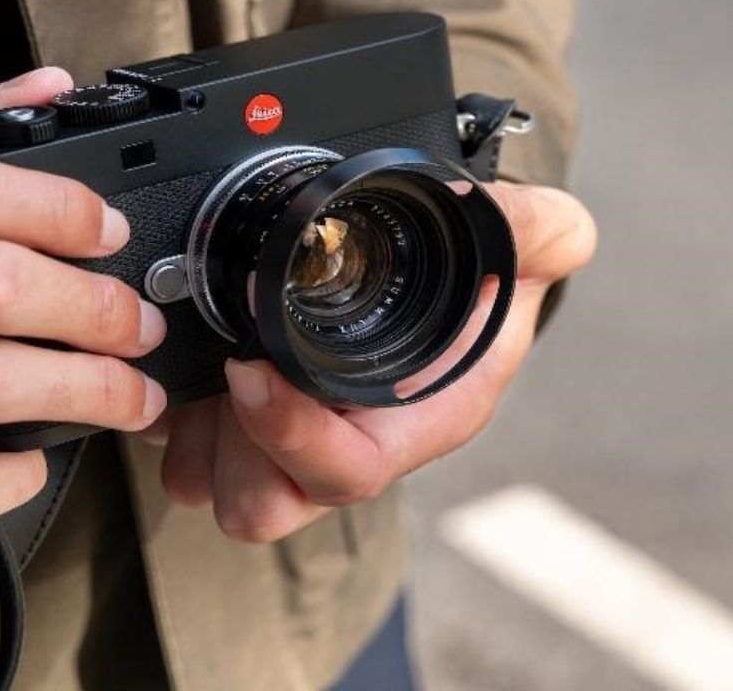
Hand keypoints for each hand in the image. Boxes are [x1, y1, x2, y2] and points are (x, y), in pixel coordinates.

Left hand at [150, 182, 595, 541]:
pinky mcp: (243, 425)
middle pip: (266, 502)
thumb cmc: (484, 278)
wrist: (444, 278)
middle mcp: (348, 445)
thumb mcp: (522, 242)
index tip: (250, 369)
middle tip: (220, 368)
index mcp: (414, 422)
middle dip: (228, 446)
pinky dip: (174, 420)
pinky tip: (188, 367)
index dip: (289, 435)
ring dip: (194, 437)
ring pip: (216, 488)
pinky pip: (186, 456)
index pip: (345, 471)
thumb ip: (540, 230)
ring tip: (199, 370)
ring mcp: (291, 442)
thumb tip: (558, 230)